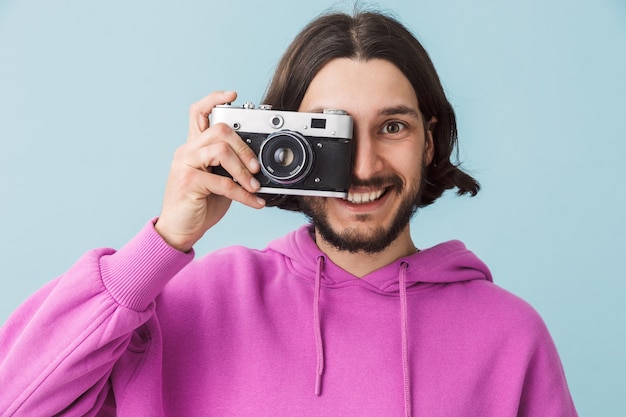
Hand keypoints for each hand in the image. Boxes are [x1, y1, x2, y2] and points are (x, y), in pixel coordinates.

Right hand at [155, 91, 264, 251]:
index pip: (198, 111)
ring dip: (244, 169)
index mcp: (194, 146)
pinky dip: (244, 194)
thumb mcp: (218, 179)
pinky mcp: (188, 182)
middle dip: (245, 148)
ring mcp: (185, 165)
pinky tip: (255, 202)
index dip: (214, 99)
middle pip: (220, 130)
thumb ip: (230, 165)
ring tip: (255, 186)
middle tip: (257, 168)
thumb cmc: (200, 204)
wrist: (180, 230)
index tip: (233, 95)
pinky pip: (223, 183)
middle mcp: (186, 151)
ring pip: (221, 150)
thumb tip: (259, 161)